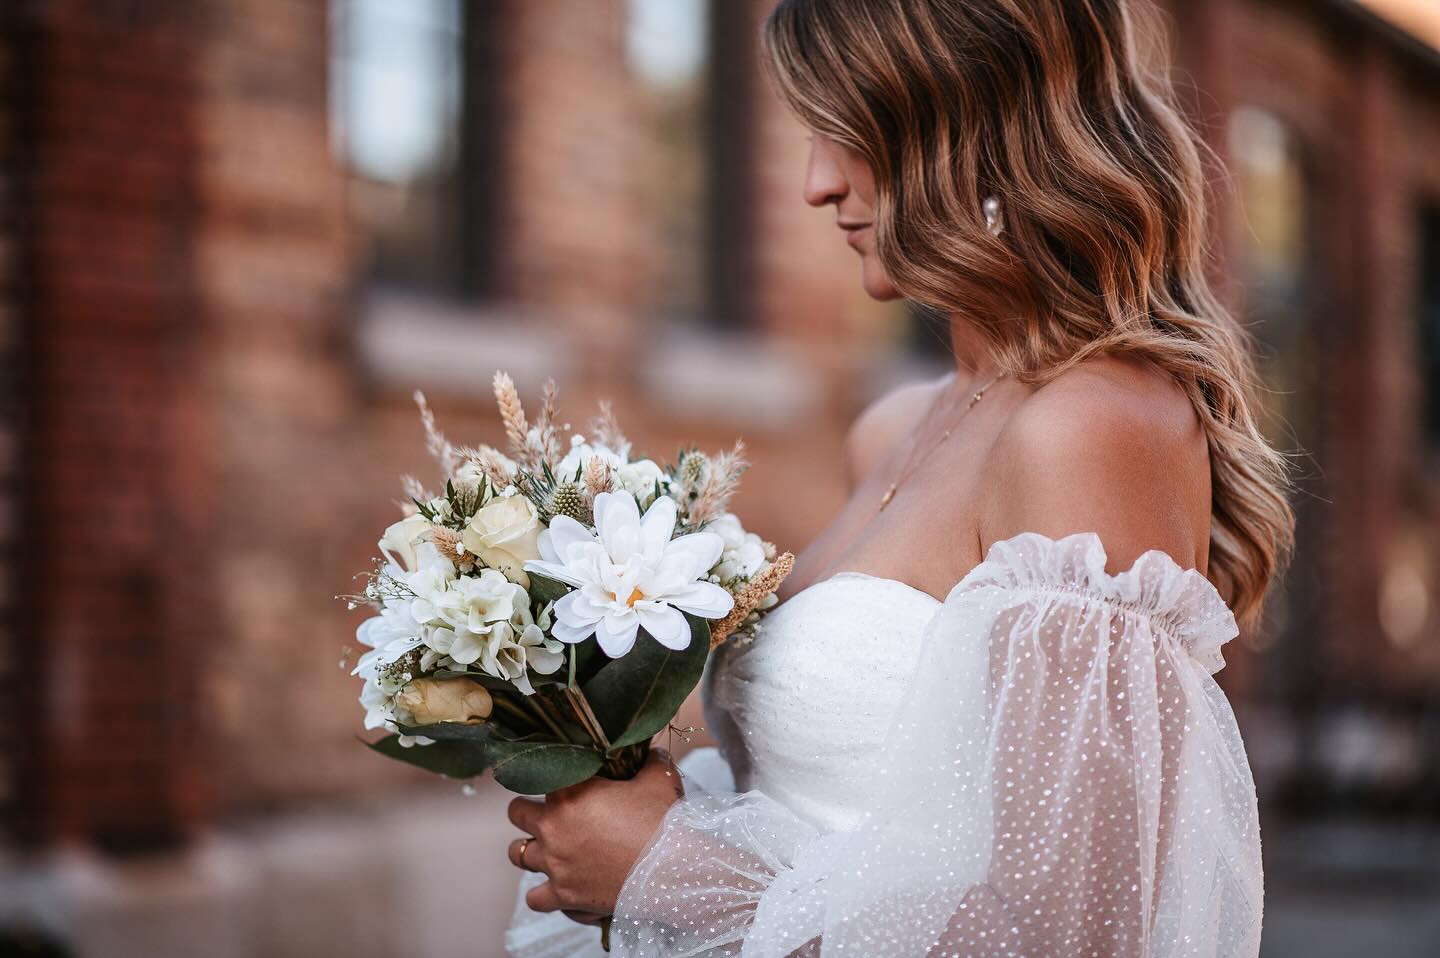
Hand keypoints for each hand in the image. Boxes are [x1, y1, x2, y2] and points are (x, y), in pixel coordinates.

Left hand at [508, 750, 683, 916]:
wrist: (669, 869)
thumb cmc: (662, 821)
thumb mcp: (659, 780)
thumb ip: (650, 761)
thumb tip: (652, 751)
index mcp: (570, 791)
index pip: (542, 773)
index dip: (553, 776)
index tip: (565, 781)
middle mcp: (552, 825)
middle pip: (517, 811)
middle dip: (527, 810)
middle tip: (547, 813)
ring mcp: (554, 862)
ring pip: (516, 853)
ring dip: (528, 849)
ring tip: (544, 849)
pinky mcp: (563, 894)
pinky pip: (535, 899)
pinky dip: (543, 894)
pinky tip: (556, 888)